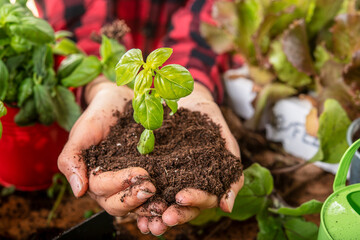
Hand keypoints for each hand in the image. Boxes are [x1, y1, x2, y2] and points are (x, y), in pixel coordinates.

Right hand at [58, 76, 155, 215]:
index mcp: (92, 177)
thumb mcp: (82, 132)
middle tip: (151, 188)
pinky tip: (171, 199)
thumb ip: (72, 159)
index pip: (102, 189)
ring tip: (163, 203)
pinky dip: (160, 200)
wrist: (119, 101)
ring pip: (135, 205)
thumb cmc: (98, 115)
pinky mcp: (147, 177)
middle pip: (118, 205)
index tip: (140, 173)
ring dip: (148, 207)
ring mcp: (129, 184)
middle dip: (134, 199)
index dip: (119, 184)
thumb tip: (78, 191)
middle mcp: (110, 186)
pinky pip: (151, 194)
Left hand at [135, 82, 243, 235]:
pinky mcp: (150, 168)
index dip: (194, 201)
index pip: (201, 200)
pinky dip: (138, 195)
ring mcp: (166, 178)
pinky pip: (143, 183)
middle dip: (174, 213)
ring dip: (154, 214)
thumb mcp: (225, 143)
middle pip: (180, 206)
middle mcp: (184, 184)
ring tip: (145, 223)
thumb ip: (231, 173)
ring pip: (161, 201)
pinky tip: (131, 204)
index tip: (182, 197)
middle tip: (164, 217)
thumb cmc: (210, 120)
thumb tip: (227, 208)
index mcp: (204, 182)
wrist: (188, 98)